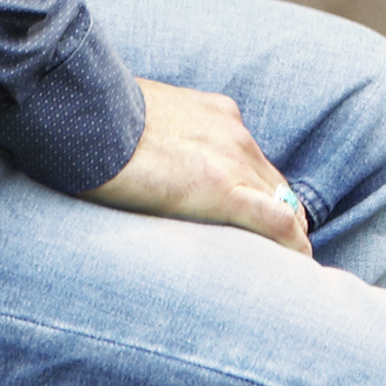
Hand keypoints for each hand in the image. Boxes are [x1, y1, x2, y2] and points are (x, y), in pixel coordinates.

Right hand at [89, 75, 311, 252]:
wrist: (88, 116)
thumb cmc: (100, 122)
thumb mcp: (142, 121)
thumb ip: (160, 142)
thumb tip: (145, 164)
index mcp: (217, 116)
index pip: (252, 163)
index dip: (261, 195)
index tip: (257, 220)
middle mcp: (234, 134)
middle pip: (274, 185)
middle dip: (282, 218)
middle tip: (277, 253)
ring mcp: (233, 159)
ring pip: (282, 204)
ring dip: (286, 235)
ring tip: (286, 269)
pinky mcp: (223, 190)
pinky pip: (276, 222)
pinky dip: (291, 245)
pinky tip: (297, 264)